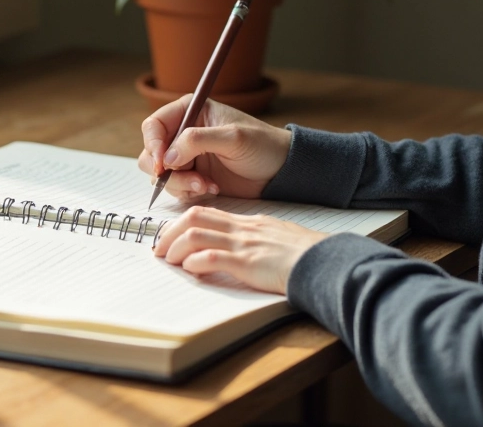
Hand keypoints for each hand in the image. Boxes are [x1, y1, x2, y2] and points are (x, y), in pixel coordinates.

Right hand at [138, 96, 291, 200]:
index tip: (163, 163)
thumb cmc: (262, 145)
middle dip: (166, 170)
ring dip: (180, 184)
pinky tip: (212, 188)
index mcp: (190, 112)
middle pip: (152, 153)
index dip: (153, 144)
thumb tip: (167, 158)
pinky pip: (176, 188)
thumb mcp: (232, 138)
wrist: (280, 170)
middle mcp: (184, 133)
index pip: (154, 125)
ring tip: (206, 185)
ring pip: (162, 174)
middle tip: (189, 179)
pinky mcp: (194, 177)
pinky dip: (189, 192)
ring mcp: (187, 157)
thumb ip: (197, 141)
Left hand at [153, 206, 328, 294]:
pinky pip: (214, 257)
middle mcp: (243, 229)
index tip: (169, 235)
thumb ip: (254, 240)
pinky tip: (189, 268)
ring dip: (176, 247)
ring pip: (198, 235)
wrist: (324, 261)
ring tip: (168, 260)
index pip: (207, 213)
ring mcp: (245, 245)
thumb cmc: (305, 255)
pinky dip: (196, 261)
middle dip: (170, 232)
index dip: (182, 223)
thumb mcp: (275, 239)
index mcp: (248, 222)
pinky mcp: (248, 263)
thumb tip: (232, 250)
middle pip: (195, 218)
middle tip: (158, 248)